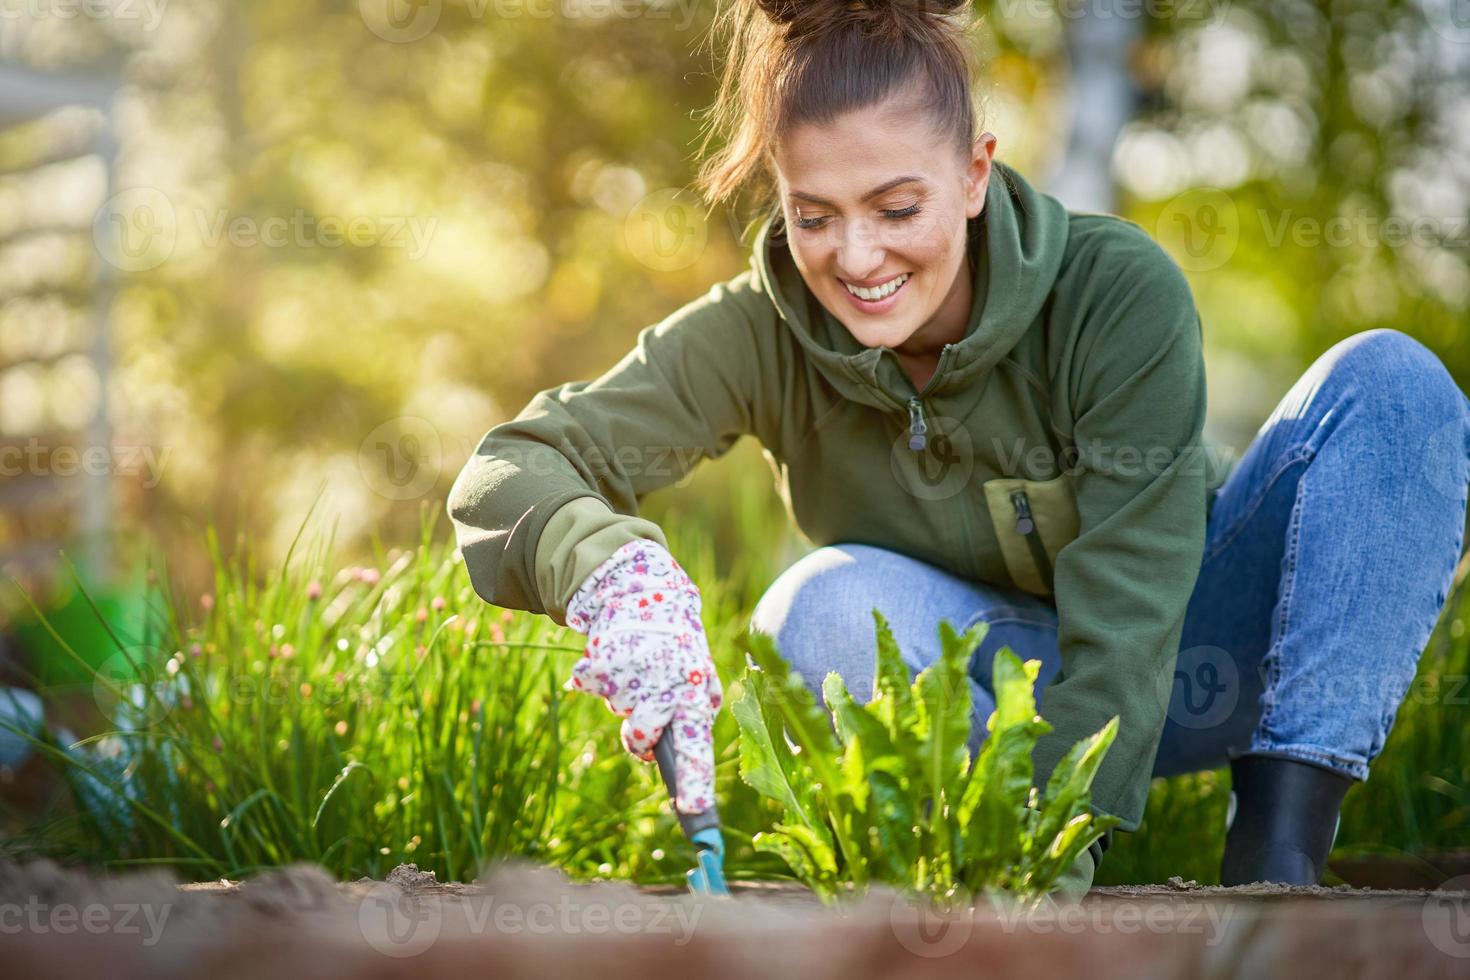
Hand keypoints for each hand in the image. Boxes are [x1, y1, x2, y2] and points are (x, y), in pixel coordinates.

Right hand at [564, 539, 721, 812]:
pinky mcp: (601, 660)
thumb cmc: (675, 649)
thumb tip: (680, 762)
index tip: (696, 818)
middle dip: (642, 741)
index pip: (697, 749)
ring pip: (620, 718)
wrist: (641, 593)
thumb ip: (694, 714)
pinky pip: (591, 684)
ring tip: (636, 681)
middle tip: (644, 744)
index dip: (695, 786)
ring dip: (625, 709)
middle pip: (645, 734)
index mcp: (697, 695)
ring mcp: (633, 674)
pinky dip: (596, 676)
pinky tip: (611, 655)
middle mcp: (667, 686)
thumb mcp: (698, 676)